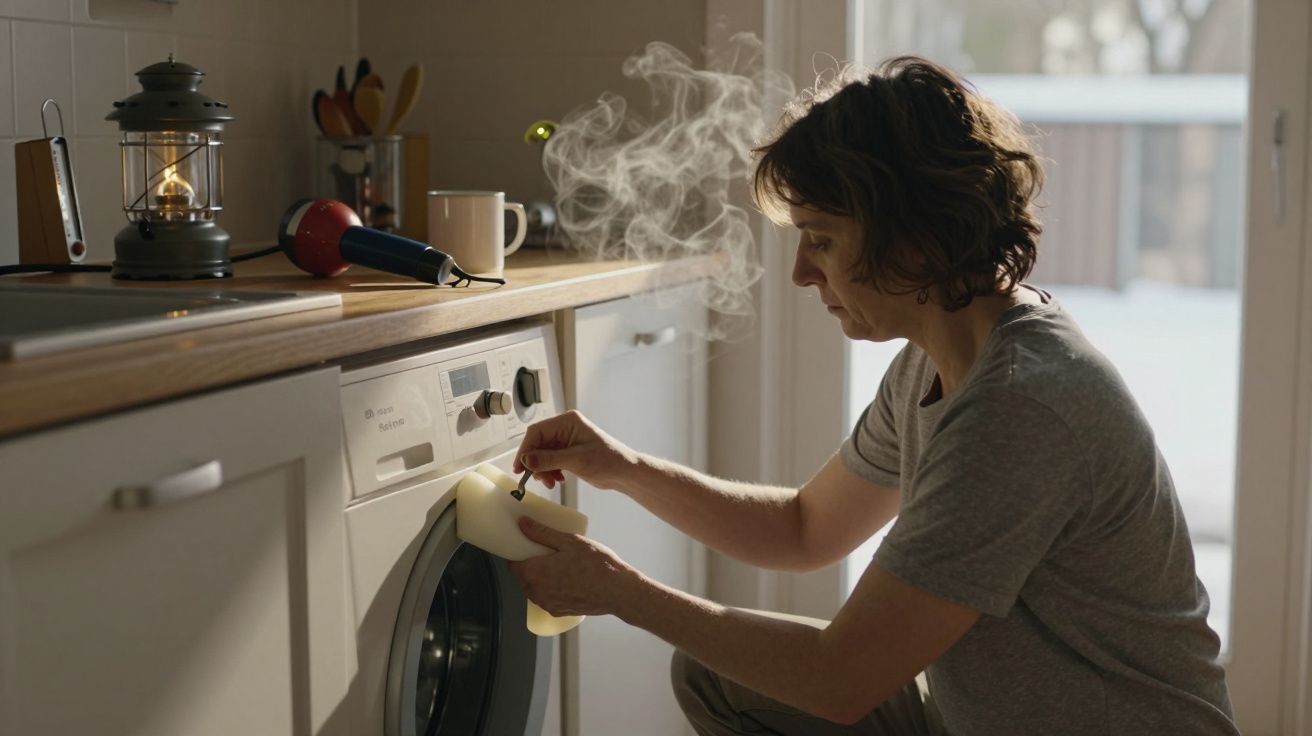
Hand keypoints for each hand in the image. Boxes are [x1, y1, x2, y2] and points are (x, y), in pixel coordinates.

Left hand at [507, 517, 643, 617]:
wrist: (618, 591)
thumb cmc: (597, 566)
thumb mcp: (570, 541)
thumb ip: (542, 533)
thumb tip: (523, 524)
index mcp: (535, 573)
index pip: (512, 564)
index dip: (517, 553)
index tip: (526, 546)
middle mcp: (537, 592)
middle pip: (523, 576)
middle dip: (529, 564)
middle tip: (546, 553)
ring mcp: (547, 604)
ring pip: (534, 588)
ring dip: (540, 578)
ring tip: (558, 565)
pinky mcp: (558, 612)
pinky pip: (546, 598)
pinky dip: (550, 589)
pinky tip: (566, 580)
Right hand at [512, 410, 636, 490]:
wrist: (624, 472)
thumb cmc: (609, 460)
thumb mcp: (577, 460)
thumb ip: (550, 459)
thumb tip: (527, 460)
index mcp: (567, 422)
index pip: (537, 432)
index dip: (526, 449)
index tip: (520, 466)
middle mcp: (564, 428)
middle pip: (537, 444)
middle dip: (535, 462)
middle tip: (533, 478)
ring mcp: (566, 441)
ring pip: (542, 454)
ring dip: (542, 469)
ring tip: (550, 482)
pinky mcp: (567, 453)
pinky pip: (549, 460)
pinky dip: (549, 471)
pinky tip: (557, 479)